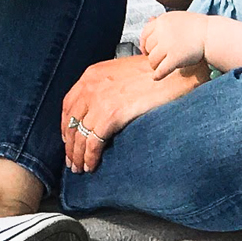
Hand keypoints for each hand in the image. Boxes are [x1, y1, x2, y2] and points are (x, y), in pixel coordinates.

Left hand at [60, 50, 206, 172]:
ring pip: (80, 134)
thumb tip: (101, 109)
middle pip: (71, 121)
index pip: (69, 104)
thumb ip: (107, 87)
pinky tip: (91, 166)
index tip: (68, 138)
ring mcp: (100, 100)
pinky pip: (93, 142)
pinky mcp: (111, 115)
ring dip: (77, 154)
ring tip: (79, 168)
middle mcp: (91, 86)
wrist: (175, 72)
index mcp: (92, 75)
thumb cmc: (156, 73)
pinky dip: (90, 157)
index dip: (66, 125)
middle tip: (71, 159)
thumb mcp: (122, 73)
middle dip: (70, 144)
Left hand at [140, 10, 214, 77]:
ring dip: (155, 65)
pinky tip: (157, 77)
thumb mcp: (178, 18)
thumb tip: (150, 20)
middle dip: (151, 54)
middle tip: (156, 60)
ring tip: (159, 67)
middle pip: (149, 47)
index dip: (144, 44)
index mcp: (162, 20)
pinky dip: (158, 75)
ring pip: (153, 59)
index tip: (145, 50)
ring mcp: (168, 45)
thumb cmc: (199, 27)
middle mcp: (162, 32)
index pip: (145, 33)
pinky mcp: (175, 58)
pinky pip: (161, 69)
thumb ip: (165, 23)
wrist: (212, 34)